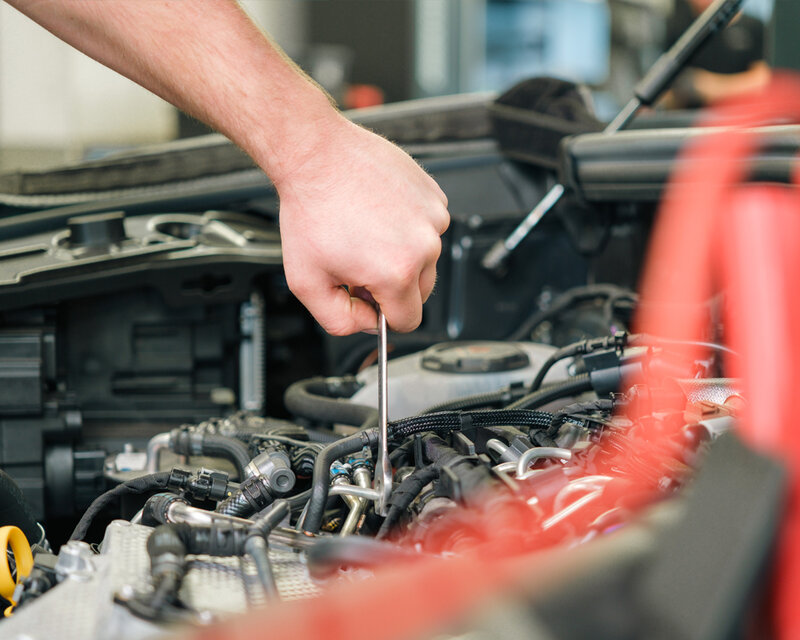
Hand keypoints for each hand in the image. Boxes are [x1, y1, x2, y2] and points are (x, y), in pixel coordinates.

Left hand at [274, 116, 448, 334]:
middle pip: (419, 291)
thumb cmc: (310, 209)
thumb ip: (338, 320)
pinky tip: (378, 213)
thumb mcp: (307, 283)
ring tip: (365, 231)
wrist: (316, 154)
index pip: (408, 320)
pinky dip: (407, 226)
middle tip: (357, 262)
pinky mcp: (434, 196)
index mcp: (397, 272)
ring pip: (425, 258)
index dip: (381, 315)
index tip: (364, 298)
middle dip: (390, 284)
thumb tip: (366, 324)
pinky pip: (427, 228)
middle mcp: (424, 245)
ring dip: (400, 253)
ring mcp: (433, 218)